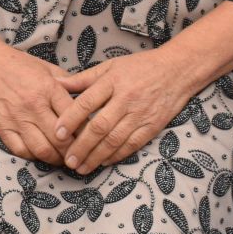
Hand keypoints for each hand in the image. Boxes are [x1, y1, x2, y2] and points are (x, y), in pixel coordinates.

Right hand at [0, 35, 73, 165]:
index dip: (85, 130)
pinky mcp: (2, 127)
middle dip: (74, 150)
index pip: (73, 115)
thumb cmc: (16, 63)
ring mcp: (16, 118)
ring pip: (42, 149)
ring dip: (56, 159)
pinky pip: (20, 150)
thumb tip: (86, 94)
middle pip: (60, 138)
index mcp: (48, 88)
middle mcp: (33, 105)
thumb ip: (67, 81)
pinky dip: (33, 156)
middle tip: (80, 153)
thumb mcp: (46, 67)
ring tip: (63, 158)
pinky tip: (41, 154)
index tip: (91, 136)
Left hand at [54, 49, 200, 173]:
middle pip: (99, 126)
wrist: (178, 70)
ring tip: (81, 167)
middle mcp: (125, 98)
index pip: (86, 102)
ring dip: (96, 157)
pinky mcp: (152, 126)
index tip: (57, 134)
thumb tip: (55, 82)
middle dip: (81, 146)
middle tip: (67, 160)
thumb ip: (82, 78)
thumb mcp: (110, 66)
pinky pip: (132, 145)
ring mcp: (140, 114)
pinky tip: (103, 162)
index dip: (70, 119)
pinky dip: (116, 156)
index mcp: (112, 81)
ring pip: (114, 140)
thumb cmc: (141, 67)